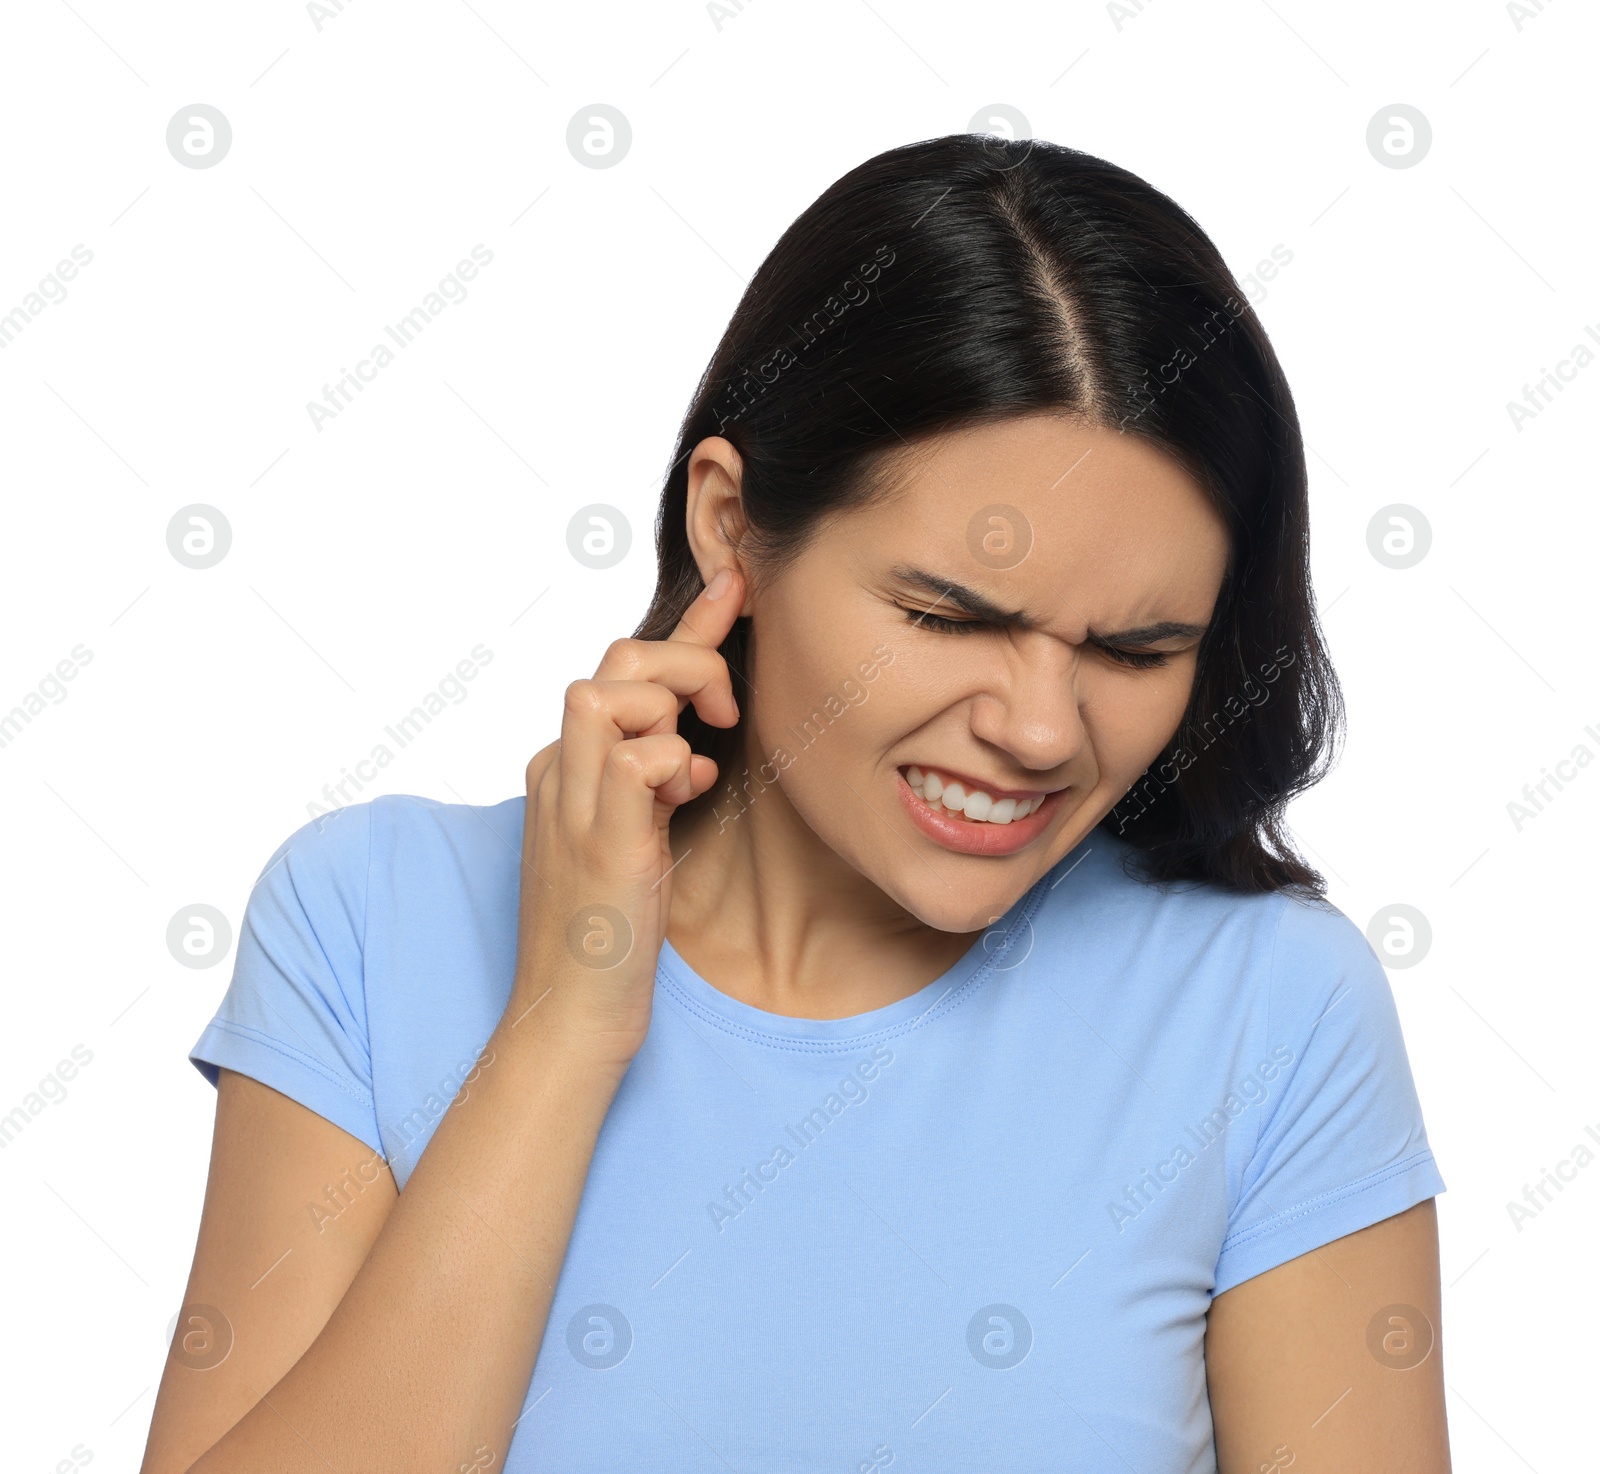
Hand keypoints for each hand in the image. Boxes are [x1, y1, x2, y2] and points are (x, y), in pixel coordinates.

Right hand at [502, 567, 744, 1072]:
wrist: (570, 1017)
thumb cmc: (608, 937)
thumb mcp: (634, 839)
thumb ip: (654, 781)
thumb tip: (695, 744)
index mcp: (563, 769)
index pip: (621, 672)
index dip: (686, 625)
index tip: (736, 587)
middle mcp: (557, 774)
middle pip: (613, 662)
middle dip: (686, 660)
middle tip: (726, 710)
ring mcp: (571, 805)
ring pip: (606, 690)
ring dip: (673, 706)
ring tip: (702, 758)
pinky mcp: (599, 841)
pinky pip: (635, 757)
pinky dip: (673, 761)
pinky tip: (690, 793)